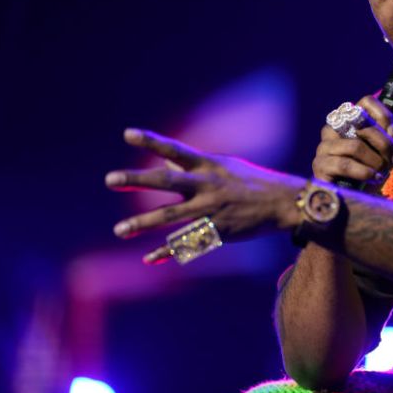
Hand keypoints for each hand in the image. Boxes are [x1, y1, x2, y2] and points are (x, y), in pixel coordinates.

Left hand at [105, 128, 303, 243]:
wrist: (283, 203)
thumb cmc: (251, 182)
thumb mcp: (224, 167)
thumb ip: (195, 166)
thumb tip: (167, 159)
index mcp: (209, 165)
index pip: (175, 150)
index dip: (151, 141)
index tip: (128, 134)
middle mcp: (207, 185)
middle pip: (166, 181)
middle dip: (137, 179)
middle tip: (110, 178)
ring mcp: (211, 209)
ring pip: (171, 216)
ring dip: (143, 223)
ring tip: (120, 229)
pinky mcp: (217, 230)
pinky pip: (187, 242)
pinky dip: (167, 252)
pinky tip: (149, 258)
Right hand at [312, 95, 392, 183]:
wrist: (350, 201)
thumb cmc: (366, 176)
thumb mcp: (386, 160)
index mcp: (348, 122)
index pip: (366, 101)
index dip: (384, 117)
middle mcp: (332, 129)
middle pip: (363, 124)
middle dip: (385, 144)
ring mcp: (324, 147)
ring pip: (356, 145)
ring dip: (375, 160)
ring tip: (381, 172)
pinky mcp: (320, 165)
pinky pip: (345, 164)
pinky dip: (364, 172)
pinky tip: (372, 178)